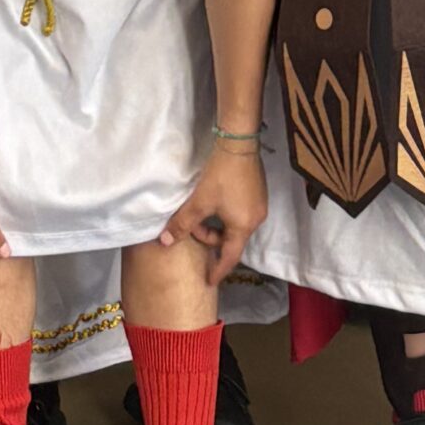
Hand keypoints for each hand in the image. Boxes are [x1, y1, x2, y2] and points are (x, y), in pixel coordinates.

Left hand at [159, 143, 267, 285]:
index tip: (209, 281)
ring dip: (217, 225)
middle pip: (231, 240)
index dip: (218, 269)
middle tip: (192, 228)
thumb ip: (182, 223)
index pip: (230, 257)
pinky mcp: (257, 192)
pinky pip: (240, 214)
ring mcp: (259, 205)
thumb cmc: (220, 176)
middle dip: (210, 238)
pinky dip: (225, 216)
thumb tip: (165, 241)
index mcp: (244, 226)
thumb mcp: (199, 202)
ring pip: (235, 226)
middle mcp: (256, 219)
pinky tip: (213, 203)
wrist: (238, 143)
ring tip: (200, 214)